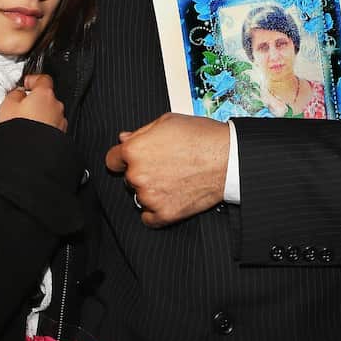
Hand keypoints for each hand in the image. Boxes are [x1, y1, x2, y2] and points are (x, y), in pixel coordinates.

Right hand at [0, 73, 65, 132]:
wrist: (28, 156)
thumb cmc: (19, 130)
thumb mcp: (7, 105)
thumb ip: (14, 94)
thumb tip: (18, 93)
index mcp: (45, 94)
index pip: (43, 78)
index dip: (33, 79)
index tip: (26, 83)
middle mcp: (56, 106)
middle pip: (46, 97)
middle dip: (35, 101)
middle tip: (20, 106)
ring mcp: (60, 122)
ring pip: (49, 113)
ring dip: (39, 115)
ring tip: (23, 123)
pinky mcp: (59, 136)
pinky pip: (50, 127)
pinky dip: (42, 127)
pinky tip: (30, 133)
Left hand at [104, 113, 227, 227]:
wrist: (228, 158)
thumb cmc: (202, 137)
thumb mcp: (168, 122)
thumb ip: (141, 132)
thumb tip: (124, 139)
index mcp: (134, 151)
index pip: (112, 160)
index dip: (123, 158)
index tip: (133, 160)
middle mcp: (137, 175)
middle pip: (128, 178)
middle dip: (142, 172)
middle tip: (164, 165)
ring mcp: (150, 197)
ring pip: (139, 196)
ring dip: (151, 191)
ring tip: (173, 179)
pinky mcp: (164, 214)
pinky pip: (148, 218)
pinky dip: (156, 211)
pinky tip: (170, 197)